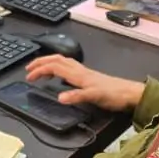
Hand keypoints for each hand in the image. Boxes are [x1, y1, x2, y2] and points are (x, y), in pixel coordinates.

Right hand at [26, 55, 144, 111]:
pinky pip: (68, 66)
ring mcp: (83, 71)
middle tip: (28, 68)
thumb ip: (76, 96)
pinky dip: (58, 67)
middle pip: (55, 59)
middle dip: (40, 62)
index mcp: (77, 74)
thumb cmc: (113, 94)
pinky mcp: (88, 75)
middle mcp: (79, 70)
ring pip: (61, 61)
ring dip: (48, 62)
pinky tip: (59, 75)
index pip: (53, 67)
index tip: (28, 76)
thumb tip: (59, 98)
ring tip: (39, 69)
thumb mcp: (94, 96)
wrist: (129, 93)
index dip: (39, 70)